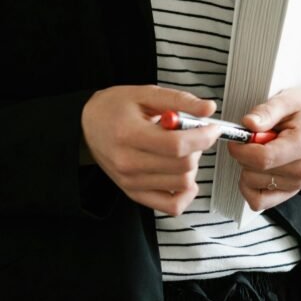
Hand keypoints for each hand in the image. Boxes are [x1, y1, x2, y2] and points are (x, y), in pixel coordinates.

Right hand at [80, 85, 221, 215]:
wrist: (89, 125)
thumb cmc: (116, 107)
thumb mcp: (145, 93)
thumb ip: (179, 100)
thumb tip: (209, 109)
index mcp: (129, 134)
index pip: (176, 145)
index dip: (202, 136)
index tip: (212, 127)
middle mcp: (128, 163)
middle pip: (181, 166)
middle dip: (197, 147)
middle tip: (192, 132)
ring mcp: (131, 182)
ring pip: (181, 184)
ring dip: (191, 165)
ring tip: (181, 148)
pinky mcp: (134, 194)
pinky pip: (171, 206)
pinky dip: (185, 193)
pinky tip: (182, 175)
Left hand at [226, 85, 300, 210]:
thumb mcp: (286, 100)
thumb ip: (266, 111)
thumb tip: (248, 123)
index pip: (262, 159)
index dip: (241, 149)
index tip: (236, 139)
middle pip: (254, 174)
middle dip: (244, 155)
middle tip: (254, 139)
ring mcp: (297, 184)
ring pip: (253, 187)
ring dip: (247, 168)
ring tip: (260, 149)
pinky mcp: (289, 191)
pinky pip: (259, 200)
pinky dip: (250, 186)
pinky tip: (256, 167)